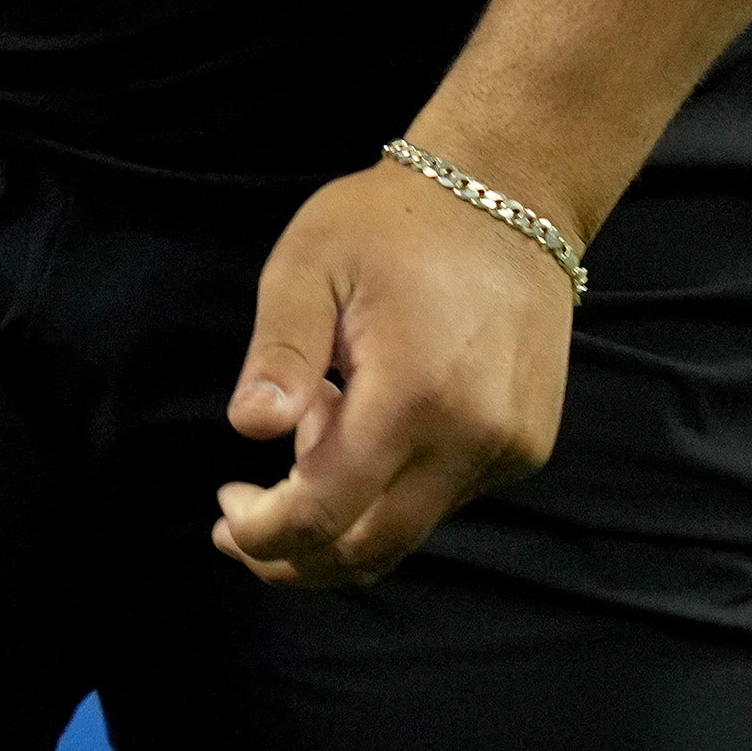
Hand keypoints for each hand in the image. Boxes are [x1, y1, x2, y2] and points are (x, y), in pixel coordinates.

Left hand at [212, 159, 575, 588]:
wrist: (510, 194)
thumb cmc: (394, 222)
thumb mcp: (311, 264)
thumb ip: (280, 352)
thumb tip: (249, 427)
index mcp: (412, 394)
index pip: (326, 513)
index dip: (264, 534)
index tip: (225, 514)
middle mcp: (471, 437)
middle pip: (370, 549)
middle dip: (296, 556)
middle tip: (243, 528)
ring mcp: (508, 448)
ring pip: (407, 528)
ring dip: (346, 505)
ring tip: (323, 411)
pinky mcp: (526, 447)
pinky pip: (443, 497)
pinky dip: (393, 482)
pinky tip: (372, 409)